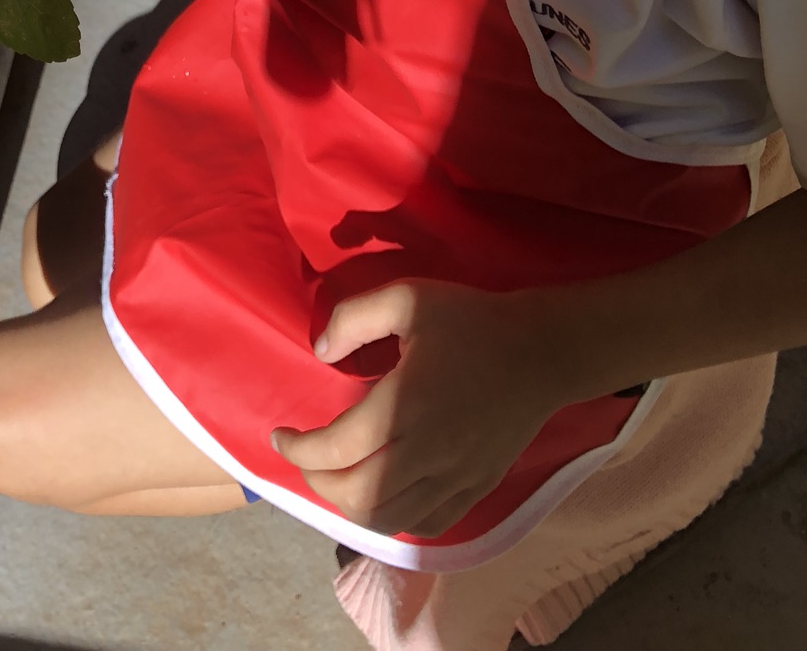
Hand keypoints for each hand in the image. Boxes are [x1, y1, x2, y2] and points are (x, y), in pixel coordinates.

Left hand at [271, 281, 565, 537]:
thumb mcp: (406, 297)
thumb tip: (320, 351)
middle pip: (358, 497)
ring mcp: (455, 478)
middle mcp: (427, 453)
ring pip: (390, 520)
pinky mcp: (476, 489)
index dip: (299, 448)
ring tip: (335, 476)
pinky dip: (393, 518)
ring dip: (350, 506)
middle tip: (303, 456)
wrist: (542, 352)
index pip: (337, 448)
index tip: (279, 435)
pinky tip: (381, 492)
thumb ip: (354, 318)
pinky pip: (426, 523)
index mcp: (404, 406)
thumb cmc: (470, 321)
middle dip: (318, 481)